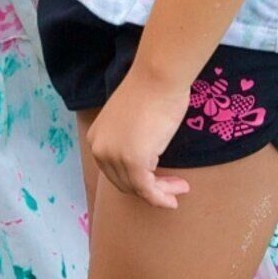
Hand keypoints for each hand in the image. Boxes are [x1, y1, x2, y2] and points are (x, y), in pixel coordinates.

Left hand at [87, 72, 190, 209]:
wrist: (158, 78)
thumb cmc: (151, 91)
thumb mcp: (133, 121)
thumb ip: (131, 140)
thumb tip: (146, 155)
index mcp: (96, 138)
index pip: (114, 170)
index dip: (137, 179)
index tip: (159, 178)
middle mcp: (100, 150)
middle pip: (124, 182)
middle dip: (150, 188)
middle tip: (175, 186)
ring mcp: (114, 157)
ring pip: (137, 188)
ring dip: (161, 192)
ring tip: (181, 189)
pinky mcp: (133, 162)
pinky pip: (147, 190)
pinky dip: (161, 197)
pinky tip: (175, 199)